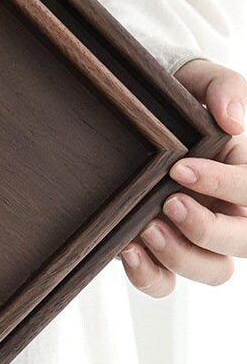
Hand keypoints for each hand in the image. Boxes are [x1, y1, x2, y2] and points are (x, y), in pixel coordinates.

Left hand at [120, 57, 246, 297]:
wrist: (139, 112)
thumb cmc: (181, 97)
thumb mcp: (203, 80)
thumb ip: (224, 89)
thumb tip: (234, 120)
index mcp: (246, 176)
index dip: (224, 186)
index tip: (181, 168)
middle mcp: (230, 212)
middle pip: (243, 243)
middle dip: (207, 229)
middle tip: (169, 203)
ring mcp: (197, 237)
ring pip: (212, 270)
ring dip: (182, 257)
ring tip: (146, 230)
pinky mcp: (163, 253)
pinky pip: (166, 283)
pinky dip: (149, 276)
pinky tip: (127, 250)